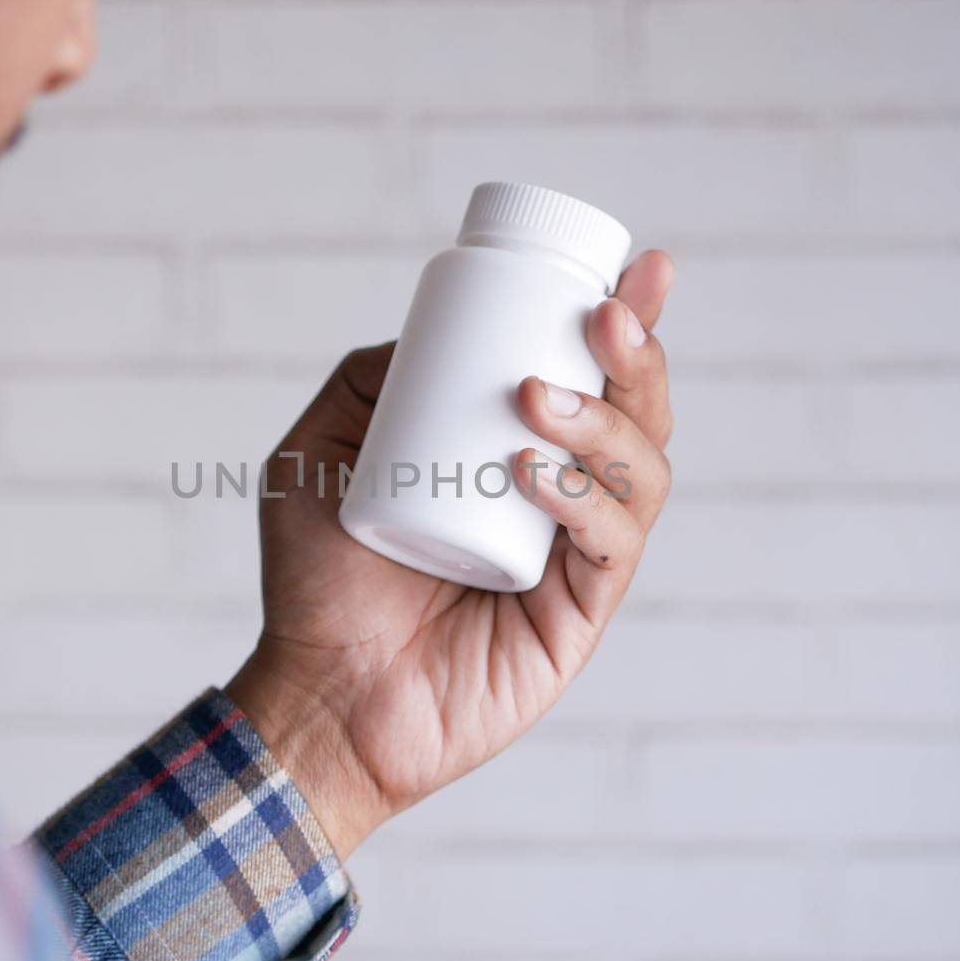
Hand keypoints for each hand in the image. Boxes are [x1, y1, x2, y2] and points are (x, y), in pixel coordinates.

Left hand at [226, 251, 674, 858]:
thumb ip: (363, 385)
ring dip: (605, 421)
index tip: (637, 269)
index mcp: (521, 460)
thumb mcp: (317, 456)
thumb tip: (425, 334)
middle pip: (641, 418)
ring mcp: (575, 562)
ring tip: (538, 398)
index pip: (595, 381)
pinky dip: (584, 500)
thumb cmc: (316, 582)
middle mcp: (561, 504)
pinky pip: (610, 548)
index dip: (628, 322)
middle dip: (638, 356)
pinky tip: (532, 472)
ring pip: (643, 475)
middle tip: (603, 316)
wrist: (316, 691)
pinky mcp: (578, 619)